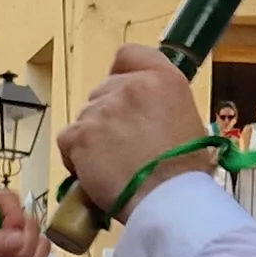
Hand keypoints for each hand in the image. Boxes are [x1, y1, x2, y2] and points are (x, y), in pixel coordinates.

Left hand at [55, 44, 224, 225]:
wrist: (169, 201)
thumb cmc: (184, 172)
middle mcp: (131, 86)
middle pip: (103, 91)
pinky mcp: (81, 134)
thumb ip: (160, 104)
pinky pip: (68, 139)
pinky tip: (95, 173)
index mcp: (163, 79)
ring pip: (85, 117)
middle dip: (107, 116)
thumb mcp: (187, 121)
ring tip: (112, 166)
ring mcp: (103, 109)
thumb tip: (142, 112)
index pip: (128, 55)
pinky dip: (75, 157)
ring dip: (92, 138)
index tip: (123, 95)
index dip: (121, 74)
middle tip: (122, 146)